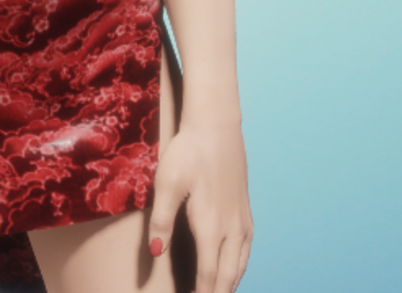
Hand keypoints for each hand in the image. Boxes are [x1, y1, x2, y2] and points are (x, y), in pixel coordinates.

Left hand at [147, 121, 252, 292]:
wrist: (216, 126)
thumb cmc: (189, 151)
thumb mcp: (167, 182)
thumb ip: (161, 219)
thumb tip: (155, 253)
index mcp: (211, 226)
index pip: (208, 276)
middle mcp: (232, 228)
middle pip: (228, 277)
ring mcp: (242, 220)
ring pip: (240, 266)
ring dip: (230, 284)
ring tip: (218, 292)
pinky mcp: (246, 210)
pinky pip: (246, 250)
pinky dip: (238, 267)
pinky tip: (233, 267)